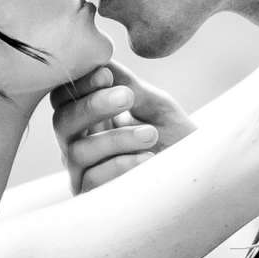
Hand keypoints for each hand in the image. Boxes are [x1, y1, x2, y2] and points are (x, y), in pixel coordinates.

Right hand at [48, 63, 194, 193]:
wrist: (196, 173)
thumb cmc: (173, 136)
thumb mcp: (153, 104)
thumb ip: (126, 84)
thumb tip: (99, 60)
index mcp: (87, 117)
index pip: (64, 97)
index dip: (80, 84)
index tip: (107, 74)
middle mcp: (77, 143)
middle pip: (61, 122)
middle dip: (91, 107)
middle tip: (126, 97)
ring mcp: (81, 172)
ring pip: (78, 151)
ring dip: (115, 139)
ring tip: (151, 133)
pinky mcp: (92, 197)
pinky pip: (93, 180)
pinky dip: (120, 166)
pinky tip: (146, 159)